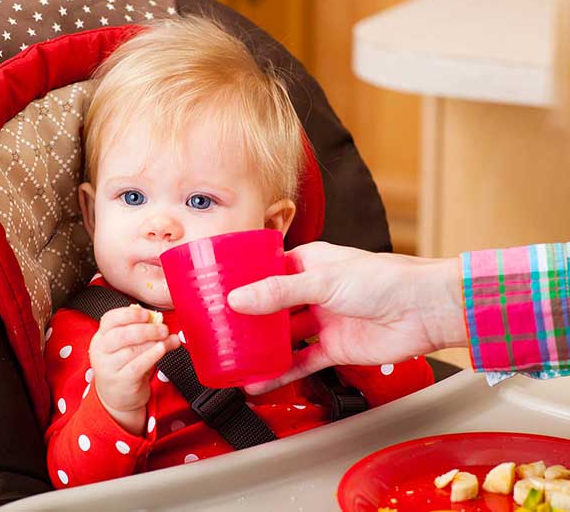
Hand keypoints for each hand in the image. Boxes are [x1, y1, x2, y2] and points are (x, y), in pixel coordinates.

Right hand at [89, 306, 179, 434]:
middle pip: (121, 334)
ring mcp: (109, 368)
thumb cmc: (124, 366)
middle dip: (145, 329)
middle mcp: (101, 351)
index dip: (130, 314)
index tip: (148, 314)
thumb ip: (144, 334)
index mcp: (101, 337)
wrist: (117, 397)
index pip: (110, 319)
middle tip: (163, 329)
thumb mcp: (129, 347)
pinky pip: (137, 366)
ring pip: (131, 350)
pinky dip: (151, 356)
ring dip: (152, 342)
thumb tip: (165, 326)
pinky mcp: (121, 381)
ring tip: (166, 338)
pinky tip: (161, 349)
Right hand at [226, 242, 466, 393]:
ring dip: (261, 349)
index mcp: (309, 264)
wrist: (426, 310)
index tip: (218, 293)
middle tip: (219, 330)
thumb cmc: (385, 280)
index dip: (244, 282)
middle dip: (248, 319)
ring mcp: (323, 321)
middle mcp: (313, 292)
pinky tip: (260, 381)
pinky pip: (301, 362)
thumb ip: (279, 292)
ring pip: (284, 337)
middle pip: (272, 307)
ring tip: (233, 359)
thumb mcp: (323, 280)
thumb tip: (239, 299)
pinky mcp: (334, 349)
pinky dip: (281, 373)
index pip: (267, 272)